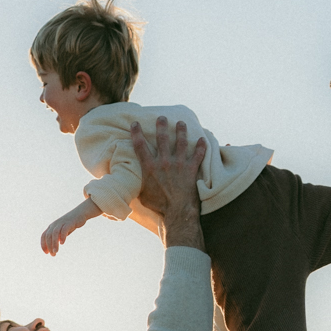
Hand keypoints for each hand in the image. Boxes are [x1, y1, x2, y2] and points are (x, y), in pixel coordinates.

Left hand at [41, 199, 99, 255]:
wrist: (80, 213)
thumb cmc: (70, 224)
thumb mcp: (62, 231)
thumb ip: (57, 238)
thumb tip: (53, 248)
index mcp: (52, 226)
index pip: (44, 236)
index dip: (43, 244)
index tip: (46, 253)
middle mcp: (55, 224)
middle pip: (48, 236)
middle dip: (49, 246)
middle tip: (53, 255)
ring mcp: (61, 223)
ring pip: (54, 233)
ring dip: (54, 243)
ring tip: (56, 252)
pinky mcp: (69, 223)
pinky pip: (64, 229)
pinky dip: (62, 236)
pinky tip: (62, 243)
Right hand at [130, 117, 205, 250]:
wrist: (177, 212)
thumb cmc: (158, 206)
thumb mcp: (141, 196)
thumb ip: (137, 185)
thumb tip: (127, 184)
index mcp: (149, 168)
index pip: (140, 146)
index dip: (136, 133)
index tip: (135, 123)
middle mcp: (164, 162)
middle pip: (162, 138)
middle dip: (161, 126)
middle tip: (162, 118)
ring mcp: (178, 164)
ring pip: (180, 142)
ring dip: (181, 130)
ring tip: (181, 123)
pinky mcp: (191, 170)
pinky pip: (198, 155)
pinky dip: (201, 147)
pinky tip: (203, 140)